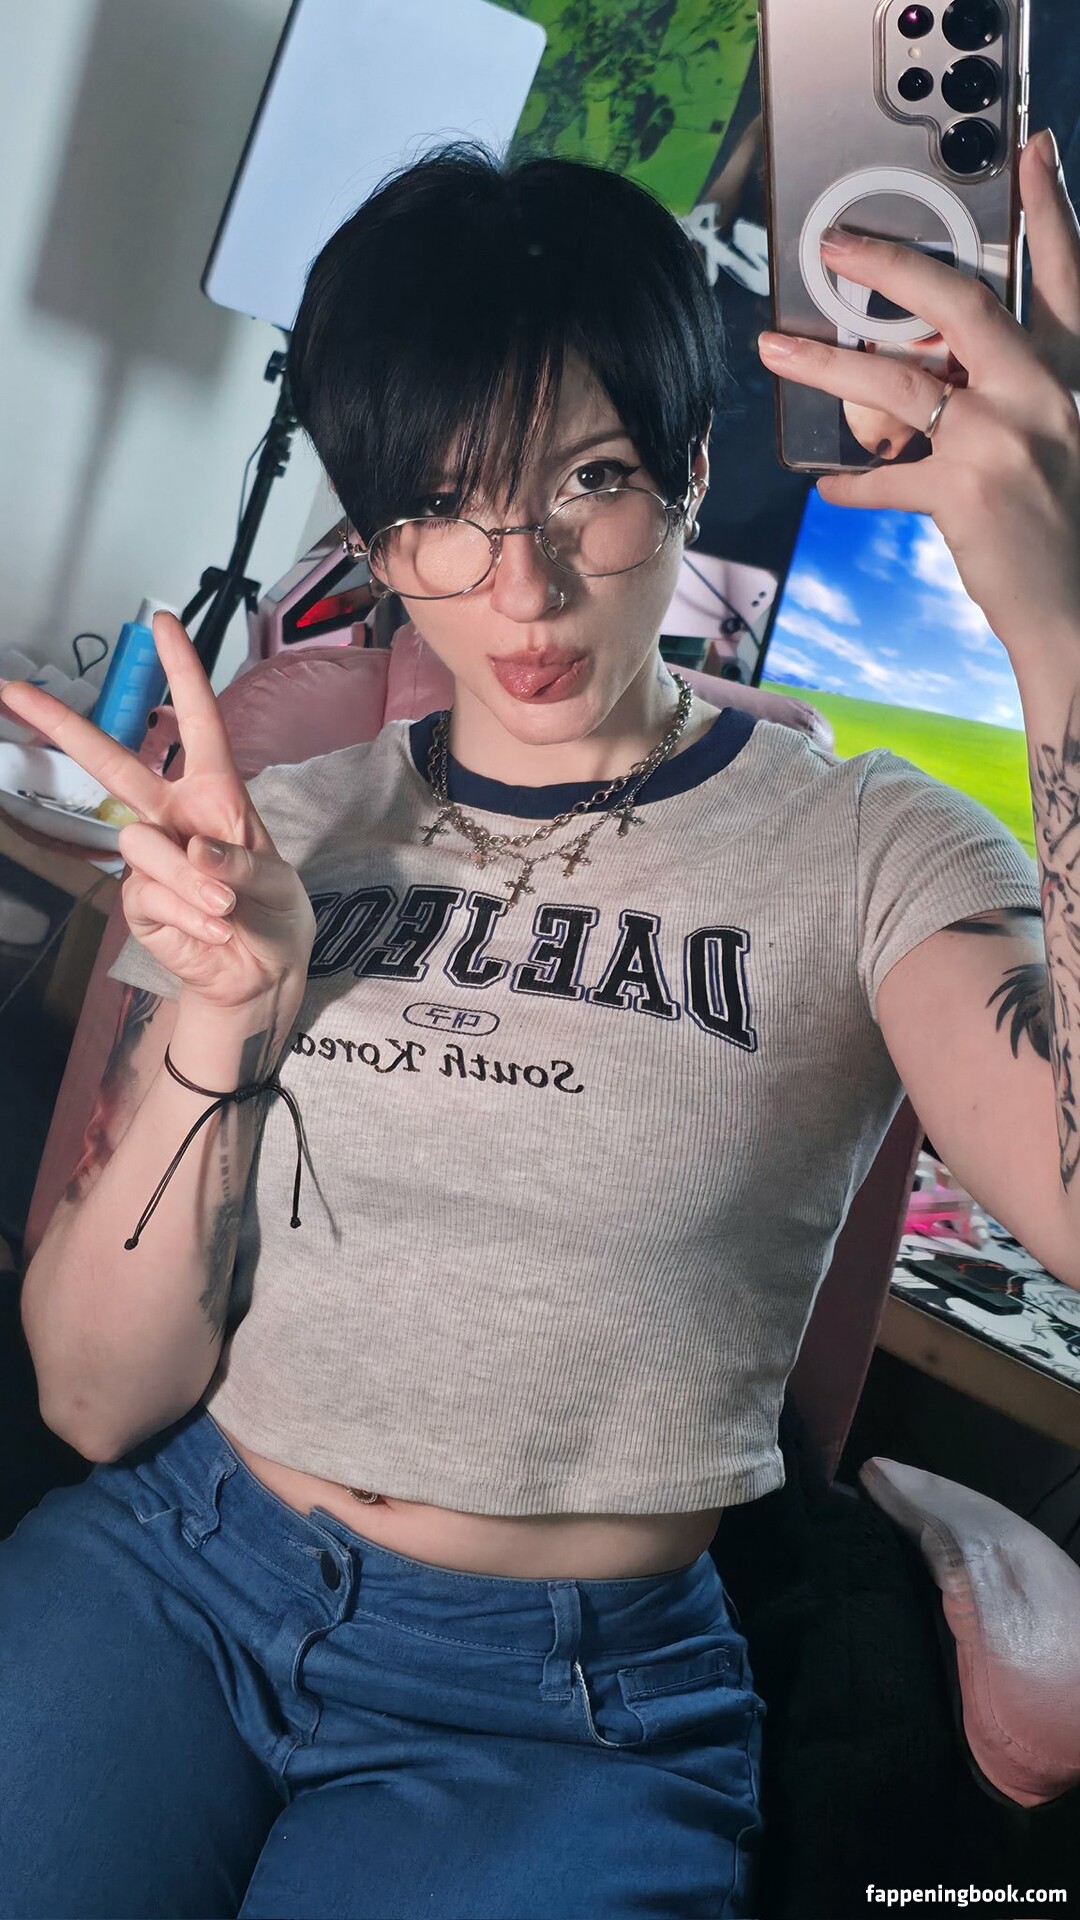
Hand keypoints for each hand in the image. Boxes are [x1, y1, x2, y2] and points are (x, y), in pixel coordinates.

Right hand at [0, 613, 315, 1009]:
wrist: (260, 973)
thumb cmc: (273, 913)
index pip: (198, 722)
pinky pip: (149, 894)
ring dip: (189, 879)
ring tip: (225, 908)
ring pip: (141, 843)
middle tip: (13, 690)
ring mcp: (151, 855)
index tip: (161, 623)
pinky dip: (188, 913)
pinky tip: (212, 928)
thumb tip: (194, 846)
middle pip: (115, 761)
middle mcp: (175, 814)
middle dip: (65, 725)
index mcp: (217, 791)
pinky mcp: (138, 899)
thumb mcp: (278, 882)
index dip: (181, 672)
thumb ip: (240, 860)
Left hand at [756, 129, 1079, 659]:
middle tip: (834, 242)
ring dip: (826, 363)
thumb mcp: (1059, 441)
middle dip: (891, 263)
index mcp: (1072, 376)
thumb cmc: (1067, 529)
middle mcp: (1044, 394)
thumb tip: (944, 373)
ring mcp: (1004, 440)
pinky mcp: (966, 493)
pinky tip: (828, 485)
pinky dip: (854, 483)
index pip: (1065, 276)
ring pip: (897, 379)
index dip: (1051, 209)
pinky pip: (887, 477)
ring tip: (773, 348)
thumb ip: (1012, 398)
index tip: (1031, 150)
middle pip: (961, 302)